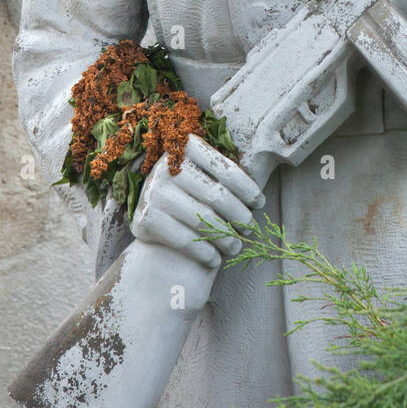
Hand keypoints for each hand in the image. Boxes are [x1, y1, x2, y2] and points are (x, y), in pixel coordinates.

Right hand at [130, 134, 263, 269]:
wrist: (151, 218)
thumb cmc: (191, 194)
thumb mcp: (204, 175)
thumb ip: (225, 176)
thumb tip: (260, 197)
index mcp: (186, 148)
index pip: (226, 170)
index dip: (248, 189)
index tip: (260, 204)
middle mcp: (167, 167)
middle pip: (217, 196)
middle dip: (240, 217)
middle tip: (250, 230)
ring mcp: (154, 191)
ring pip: (204, 220)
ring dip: (226, 239)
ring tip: (236, 248)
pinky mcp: (146, 218)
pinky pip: (185, 240)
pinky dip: (205, 253)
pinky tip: (215, 259)